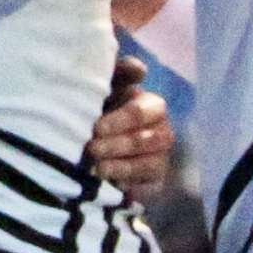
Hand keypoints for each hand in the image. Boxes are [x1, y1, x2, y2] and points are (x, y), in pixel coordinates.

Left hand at [86, 56, 172, 197]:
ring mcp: (161, 155)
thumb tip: (139, 68)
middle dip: (116, 143)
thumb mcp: (104, 88)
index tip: (97, 128)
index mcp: (150, 104)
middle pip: (144, 138)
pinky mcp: (155, 178)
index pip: (141, 111)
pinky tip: (108, 180)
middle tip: (90, 147)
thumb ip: (118, 75)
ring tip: (96, 167)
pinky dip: (126, 181)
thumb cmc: (101, 106)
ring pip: (147, 162)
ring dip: (120, 164)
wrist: (98, 141)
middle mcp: (162, 129)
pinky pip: (147, 183)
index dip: (120, 119)